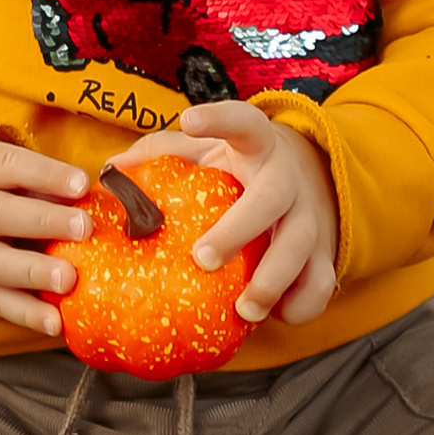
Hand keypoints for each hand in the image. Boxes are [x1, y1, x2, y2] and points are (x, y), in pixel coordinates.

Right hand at [0, 133, 89, 334]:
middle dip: (43, 221)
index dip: (45, 175)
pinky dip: (24, 313)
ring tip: (68, 279)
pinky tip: (53, 321)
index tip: (81, 185)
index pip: (6, 166)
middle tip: (83, 229)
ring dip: (32, 273)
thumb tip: (86, 197)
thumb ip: (35, 182)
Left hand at [179, 99, 339, 329]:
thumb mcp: (206, 150)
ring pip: (300, 245)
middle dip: (238, 229)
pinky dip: (301, 304)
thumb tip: (110, 171)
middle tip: (201, 258)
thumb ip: (161, 153)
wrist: (308, 177)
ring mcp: (309, 215)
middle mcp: (286, 177)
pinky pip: (319, 283)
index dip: (218, 118)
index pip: (243, 121)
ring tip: (244, 309)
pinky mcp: (323, 251)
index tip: (188, 120)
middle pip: (271, 197)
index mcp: (256, 144)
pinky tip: (275, 316)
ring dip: (273, 279)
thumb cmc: (237, 167)